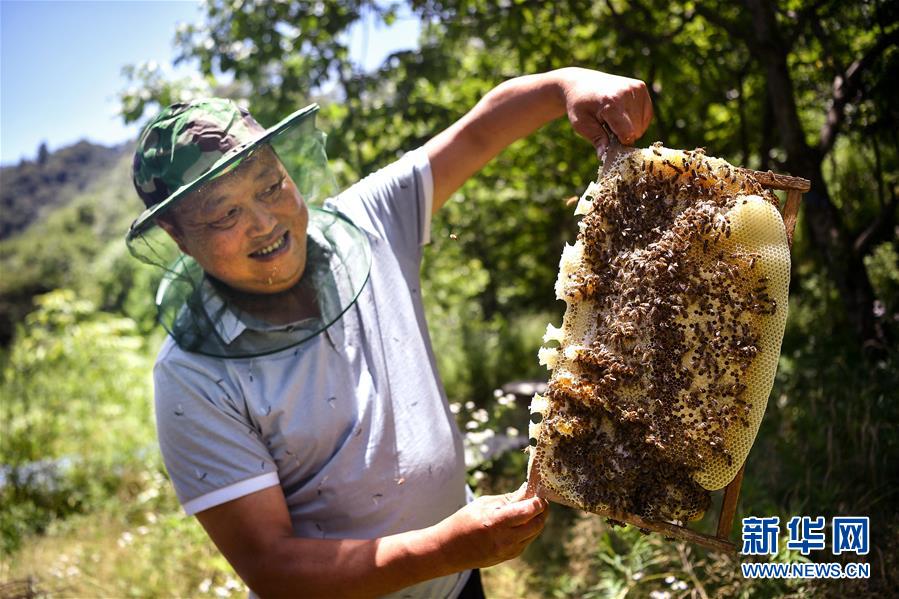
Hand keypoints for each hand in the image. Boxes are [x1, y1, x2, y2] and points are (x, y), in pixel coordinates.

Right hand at [429, 483, 548, 571]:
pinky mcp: (509, 556)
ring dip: (536, 519)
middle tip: (538, 498)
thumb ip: (508, 499)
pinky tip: (520, 521)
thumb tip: (527, 490)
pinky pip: (526, 541)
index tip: (539, 491)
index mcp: (497, 522)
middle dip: (542, 510)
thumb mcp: (483, 504)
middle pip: (538, 523)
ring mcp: (508, 551)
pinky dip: (528, 529)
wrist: (448, 550)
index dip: (538, 500)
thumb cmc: (463, 521)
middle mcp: (506, 539)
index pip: (529, 511)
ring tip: (528, 508)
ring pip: (534, 533)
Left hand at [557, 67, 652, 156]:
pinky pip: (646, 115)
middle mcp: (627, 93)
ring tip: (613, 118)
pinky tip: (622, 114)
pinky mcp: (641, 87)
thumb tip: (604, 156)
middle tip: (607, 126)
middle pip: (635, 130)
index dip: (620, 142)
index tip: (609, 141)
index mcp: (611, 102)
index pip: (627, 133)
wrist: (580, 83)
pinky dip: (636, 120)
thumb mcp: (581, 124)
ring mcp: (636, 88)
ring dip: (630, 128)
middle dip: (623, 135)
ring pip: (642, 124)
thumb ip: (596, 139)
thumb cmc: (579, 106)